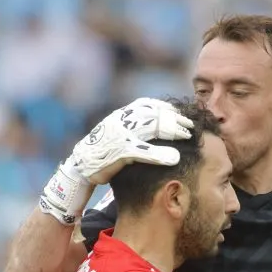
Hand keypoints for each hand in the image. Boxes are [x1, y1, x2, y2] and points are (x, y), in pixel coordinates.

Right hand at [74, 98, 194, 184]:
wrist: (80, 166)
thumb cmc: (104, 152)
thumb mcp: (120, 135)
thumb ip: (135, 129)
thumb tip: (157, 126)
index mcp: (121, 115)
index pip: (148, 105)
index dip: (167, 108)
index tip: (182, 114)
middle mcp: (120, 120)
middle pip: (153, 115)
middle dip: (174, 119)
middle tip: (191, 125)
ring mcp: (119, 135)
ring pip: (149, 128)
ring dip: (171, 131)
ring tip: (188, 136)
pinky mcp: (118, 152)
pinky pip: (142, 151)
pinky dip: (159, 155)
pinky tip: (174, 158)